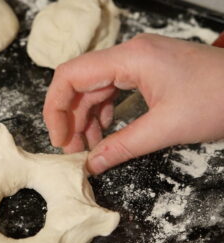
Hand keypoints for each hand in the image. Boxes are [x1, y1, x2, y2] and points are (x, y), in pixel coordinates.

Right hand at [43, 33, 223, 173]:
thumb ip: (123, 147)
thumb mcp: (166, 129)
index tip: (59, 138)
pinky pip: (112, 91)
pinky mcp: (146, 72)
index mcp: (129, 59)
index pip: (71, 75)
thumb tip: (91, 165)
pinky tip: (104, 132)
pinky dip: (103, 114)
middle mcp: (128, 55)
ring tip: (88, 148)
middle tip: (73, 150)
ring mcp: (137, 62)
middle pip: (80, 83)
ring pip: (95, 89)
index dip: (56, 107)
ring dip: (86, 118)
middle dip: (71, 118)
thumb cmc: (219, 100)